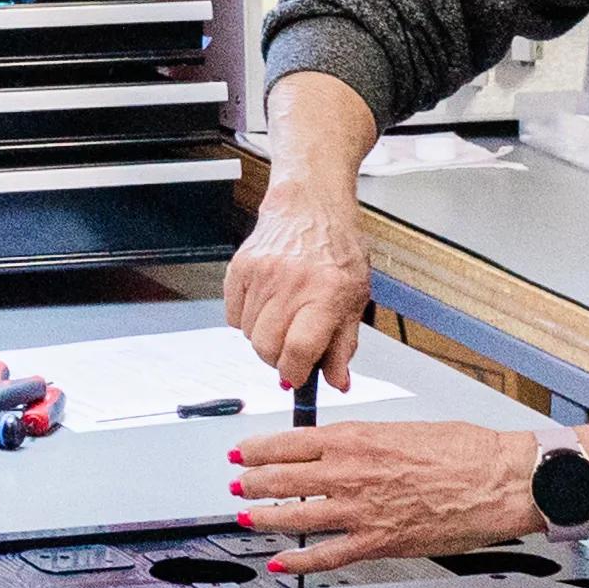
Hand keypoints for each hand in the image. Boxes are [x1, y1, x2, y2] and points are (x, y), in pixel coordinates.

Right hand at [223, 187, 368, 393]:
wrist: (310, 206)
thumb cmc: (337, 249)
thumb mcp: (355, 298)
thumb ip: (344, 344)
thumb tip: (337, 381)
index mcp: (326, 292)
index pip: (299, 350)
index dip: (296, 373)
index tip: (298, 376)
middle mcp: (291, 283)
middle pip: (268, 348)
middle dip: (279, 358)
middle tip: (292, 347)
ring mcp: (261, 274)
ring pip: (249, 335)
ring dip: (264, 337)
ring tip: (283, 316)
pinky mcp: (239, 268)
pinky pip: (233, 316)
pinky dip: (247, 320)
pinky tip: (266, 303)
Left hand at [231, 418, 578, 576]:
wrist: (500, 479)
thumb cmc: (466, 450)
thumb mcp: (405, 428)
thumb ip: (366, 440)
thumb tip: (339, 446)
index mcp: (358, 438)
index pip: (290, 442)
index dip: (258, 449)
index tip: (242, 452)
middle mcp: (352, 473)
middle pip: (283, 478)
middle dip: (252, 482)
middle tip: (237, 483)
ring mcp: (362, 510)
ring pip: (296, 516)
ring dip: (265, 517)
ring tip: (245, 517)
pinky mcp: (380, 542)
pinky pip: (328, 555)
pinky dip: (300, 561)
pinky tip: (282, 562)